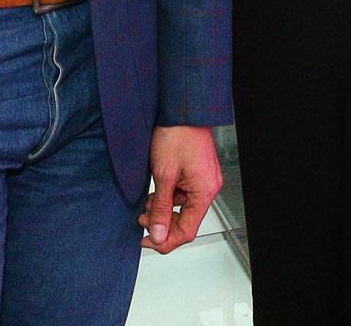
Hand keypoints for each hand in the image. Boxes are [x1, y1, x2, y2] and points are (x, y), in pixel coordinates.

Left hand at [142, 126, 222, 252]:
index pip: (187, 231)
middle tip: (142, 221)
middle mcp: (208, 187)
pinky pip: (184, 195)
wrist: (181, 110)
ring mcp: (204, 180)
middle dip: (162, 225)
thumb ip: (160, 208)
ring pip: (183, 208)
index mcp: (205, 191)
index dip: (165, 240)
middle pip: (186, 221)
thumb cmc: (177, 134)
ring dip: (163, 211)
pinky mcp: (197, 173)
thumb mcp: (163, 175)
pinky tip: (155, 193)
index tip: (147, 240)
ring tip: (146, 205)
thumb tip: (158, 234)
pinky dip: (168, 198)